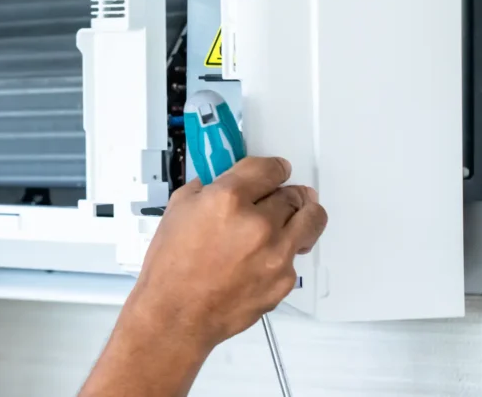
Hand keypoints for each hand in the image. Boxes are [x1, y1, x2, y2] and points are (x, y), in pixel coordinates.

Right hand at [126, 156, 326, 352]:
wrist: (177, 314)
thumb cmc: (171, 268)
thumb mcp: (178, 210)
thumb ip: (205, 189)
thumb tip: (219, 182)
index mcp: (228, 198)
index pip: (269, 169)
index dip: (275, 168)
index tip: (278, 170)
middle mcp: (258, 222)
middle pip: (293, 193)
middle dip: (286, 192)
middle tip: (282, 196)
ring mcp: (276, 253)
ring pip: (311, 220)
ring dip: (305, 214)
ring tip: (300, 215)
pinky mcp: (284, 279)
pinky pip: (295, 255)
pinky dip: (286, 251)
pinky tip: (267, 256)